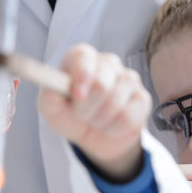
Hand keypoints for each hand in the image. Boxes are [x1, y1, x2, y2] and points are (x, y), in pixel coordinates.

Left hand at [38, 44, 150, 181]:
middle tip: (80, 116)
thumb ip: (49, 96)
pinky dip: (114, 129)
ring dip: (99, 120)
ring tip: (94, 121)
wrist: (92, 136)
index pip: (84, 57)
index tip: (76, 95)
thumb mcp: (52, 108)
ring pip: (116, 101)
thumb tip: (54, 90)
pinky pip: (129, 117)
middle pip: (102, 83)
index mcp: (82, 59)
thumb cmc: (71, 115)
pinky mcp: (142, 98)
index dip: (82, 75)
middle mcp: (107, 63)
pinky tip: (110, 126)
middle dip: (86, 109)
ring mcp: (128, 79)